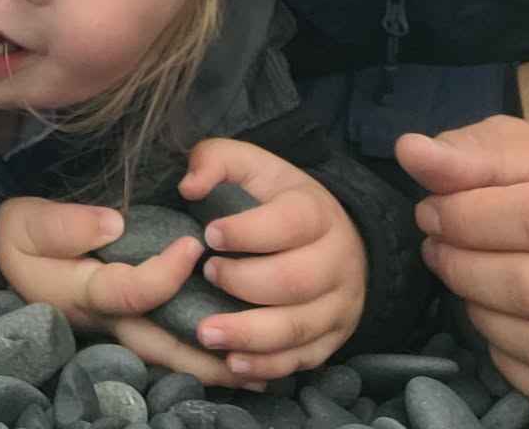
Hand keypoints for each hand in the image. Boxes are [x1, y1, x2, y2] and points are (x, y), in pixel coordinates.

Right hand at [0, 197, 240, 383]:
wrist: (9, 255)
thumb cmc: (21, 236)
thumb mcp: (27, 222)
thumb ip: (66, 224)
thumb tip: (115, 224)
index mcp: (85, 291)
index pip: (131, 292)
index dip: (165, 274)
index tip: (193, 245)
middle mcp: (108, 320)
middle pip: (162, 346)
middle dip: (207, 351)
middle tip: (254, 350)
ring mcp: (120, 329)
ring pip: (171, 356)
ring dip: (214, 365)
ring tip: (263, 370)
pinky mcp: (129, 327)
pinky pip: (169, 349)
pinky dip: (204, 359)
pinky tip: (241, 361)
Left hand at [173, 138, 366, 381]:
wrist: (334, 236)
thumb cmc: (277, 200)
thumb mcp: (251, 166)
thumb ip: (216, 161)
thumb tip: (189, 186)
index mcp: (317, 212)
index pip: (290, 223)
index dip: (248, 231)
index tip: (209, 234)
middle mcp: (337, 260)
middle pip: (294, 281)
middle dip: (244, 283)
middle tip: (207, 275)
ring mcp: (339, 304)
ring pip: (298, 327)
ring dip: (249, 335)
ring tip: (206, 333)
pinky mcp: (332, 338)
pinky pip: (302, 359)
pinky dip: (267, 366)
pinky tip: (233, 364)